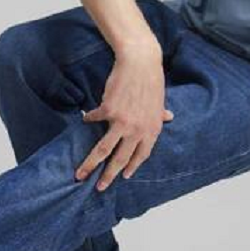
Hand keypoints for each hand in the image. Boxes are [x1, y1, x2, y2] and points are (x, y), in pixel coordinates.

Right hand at [75, 47, 172, 190]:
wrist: (140, 63)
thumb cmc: (151, 80)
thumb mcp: (159, 101)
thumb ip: (160, 114)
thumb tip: (169, 117)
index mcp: (152, 130)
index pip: (141, 156)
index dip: (132, 166)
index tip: (124, 176)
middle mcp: (137, 131)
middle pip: (120, 159)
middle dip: (108, 176)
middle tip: (99, 187)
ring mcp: (122, 122)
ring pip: (103, 150)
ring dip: (90, 164)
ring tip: (80, 174)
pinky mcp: (108, 111)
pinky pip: (94, 120)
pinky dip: (89, 119)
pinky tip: (85, 119)